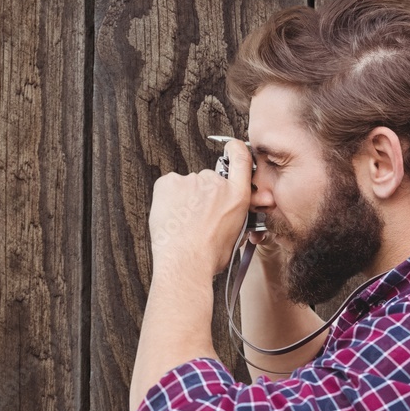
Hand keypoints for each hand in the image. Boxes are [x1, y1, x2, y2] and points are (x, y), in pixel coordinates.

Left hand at [148, 139, 252, 276]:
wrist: (185, 263)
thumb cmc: (208, 256)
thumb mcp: (236, 237)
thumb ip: (237, 216)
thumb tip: (235, 213)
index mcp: (237, 196)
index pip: (241, 159)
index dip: (235, 150)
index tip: (231, 147)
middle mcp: (217, 184)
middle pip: (209, 179)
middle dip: (203, 194)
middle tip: (196, 217)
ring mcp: (192, 181)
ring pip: (188, 185)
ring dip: (185, 199)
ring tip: (183, 222)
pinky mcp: (170, 182)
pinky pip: (169, 185)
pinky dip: (168, 198)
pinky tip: (172, 215)